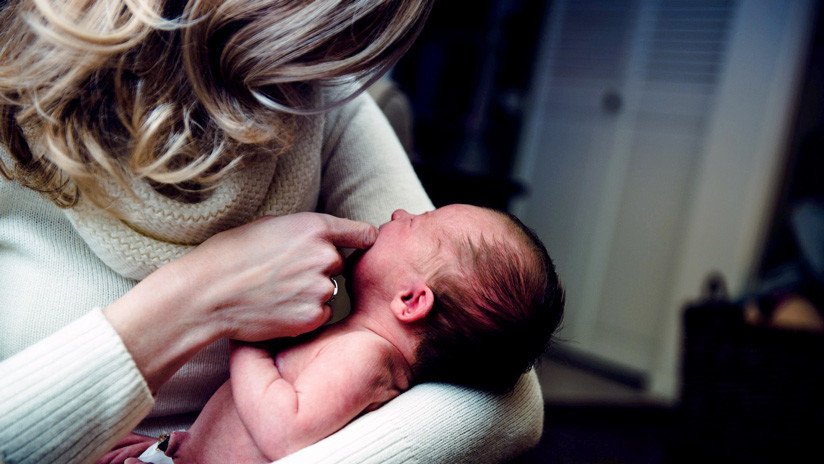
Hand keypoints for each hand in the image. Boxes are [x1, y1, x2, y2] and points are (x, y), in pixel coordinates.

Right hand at [178, 212, 375, 339]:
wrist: (208, 293)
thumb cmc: (231, 254)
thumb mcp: (271, 225)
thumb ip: (306, 231)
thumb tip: (325, 237)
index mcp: (315, 227)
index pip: (363, 233)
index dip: (361, 240)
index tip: (361, 245)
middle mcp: (325, 256)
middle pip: (339, 263)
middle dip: (320, 268)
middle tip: (286, 273)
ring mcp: (320, 288)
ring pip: (329, 290)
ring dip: (312, 292)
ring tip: (277, 291)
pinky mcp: (313, 316)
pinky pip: (321, 314)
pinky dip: (305, 314)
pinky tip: (278, 308)